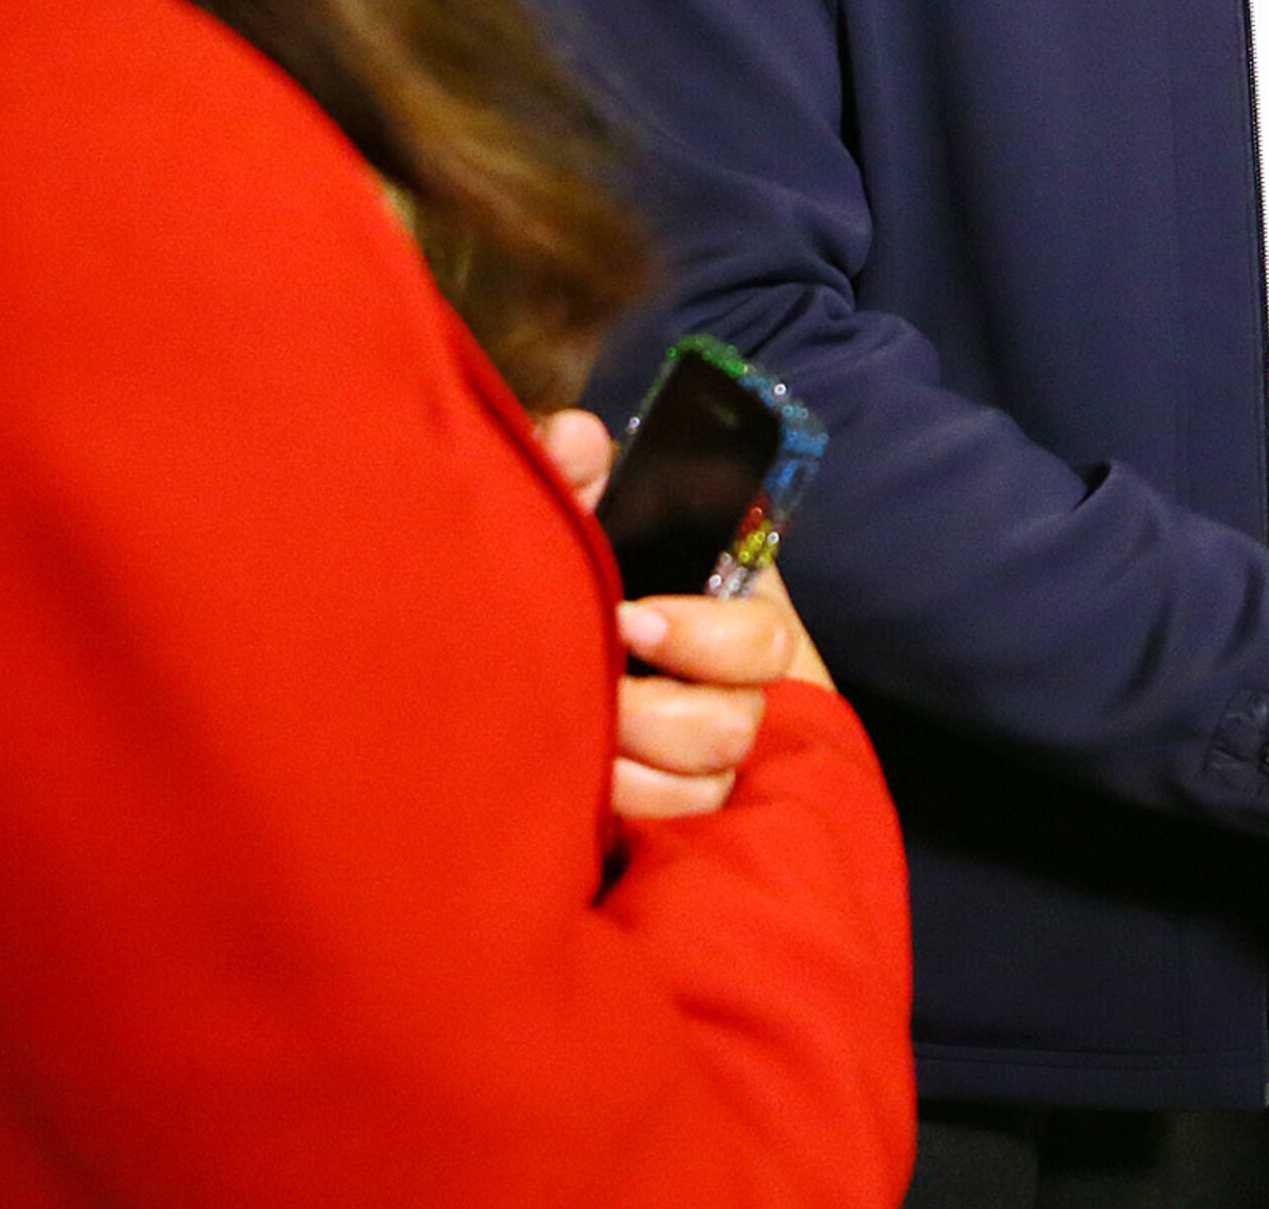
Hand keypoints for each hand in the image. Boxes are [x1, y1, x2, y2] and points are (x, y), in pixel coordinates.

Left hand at [538, 409, 833, 821]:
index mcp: (724, 612)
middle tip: (598, 699)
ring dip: (642, 774)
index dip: (707, 638)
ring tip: (581, 754)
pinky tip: (581, 802)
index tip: (631, 624)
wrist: (504, 652)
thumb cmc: (564, 576)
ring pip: (709, 784)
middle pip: (738, 722)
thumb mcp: (569, 518)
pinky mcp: (668, 807)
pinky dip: (633, 819)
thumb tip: (577, 436)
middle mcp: (727, 688)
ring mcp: (701, 754)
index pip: (764, 638)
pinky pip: (678, 833)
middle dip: (661, 716)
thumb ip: (571, 474)